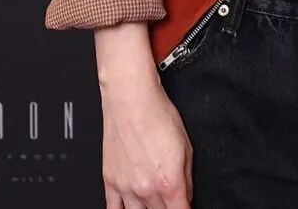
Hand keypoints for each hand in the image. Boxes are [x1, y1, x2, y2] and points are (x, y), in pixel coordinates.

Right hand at [96, 24, 193, 208]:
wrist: (131, 100)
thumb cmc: (157, 116)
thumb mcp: (186, 147)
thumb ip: (187, 179)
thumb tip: (186, 196)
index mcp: (169, 182)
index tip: (184, 206)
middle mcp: (146, 189)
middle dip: (167, 208)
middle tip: (169, 197)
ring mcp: (126, 187)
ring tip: (152, 200)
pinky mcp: (110, 181)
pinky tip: (130, 207)